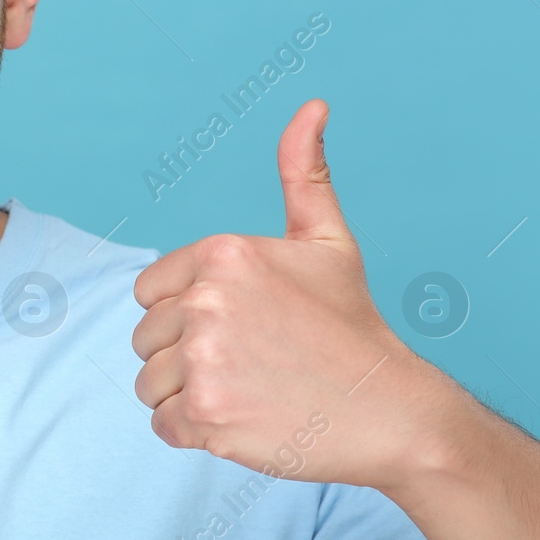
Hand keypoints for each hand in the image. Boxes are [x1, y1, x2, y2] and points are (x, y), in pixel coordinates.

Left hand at [130, 99, 444, 488]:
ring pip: (149, 384)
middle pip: (146, 339)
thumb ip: (303, 174)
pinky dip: (195, 432)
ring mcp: (204, 361)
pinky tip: (245, 421)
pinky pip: (163, 425)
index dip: (185, 315)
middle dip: (186, 357)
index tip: (241, 328)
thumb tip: (312, 106)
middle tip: (251, 364)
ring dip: (188, 396)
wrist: (393, 412)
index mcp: (221, 255)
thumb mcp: (326, 241)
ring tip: (248, 391)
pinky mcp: (205, 415)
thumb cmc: (351, 327)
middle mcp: (205, 301)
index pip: (148, 292)